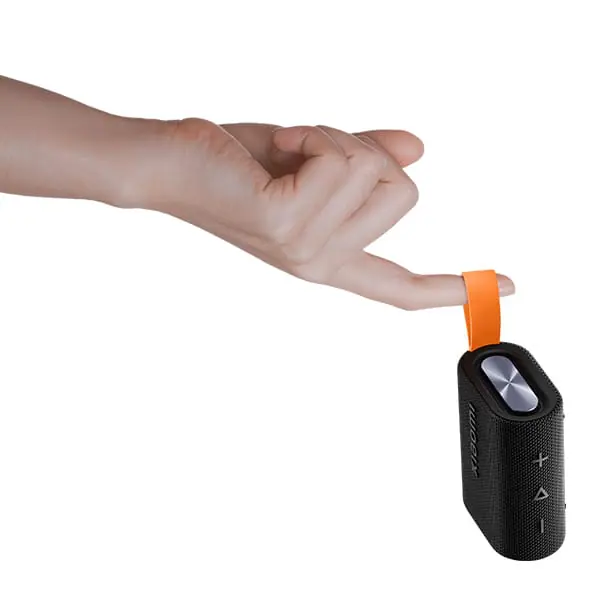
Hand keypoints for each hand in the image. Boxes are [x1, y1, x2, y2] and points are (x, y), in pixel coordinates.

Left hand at [118, 119, 513, 309]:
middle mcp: (321, 261)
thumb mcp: (311, 162)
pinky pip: (343, 158)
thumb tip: (416, 150)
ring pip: (378, 171)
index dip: (452, 288)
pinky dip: (314, 131)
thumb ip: (364, 158)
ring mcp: (306, 249)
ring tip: (290, 146)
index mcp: (329, 254)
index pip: (399, 285)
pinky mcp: (288, 224)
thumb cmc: (233, 164)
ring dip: (336, 138)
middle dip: (366, 151)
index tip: (502, 288)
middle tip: (312, 148)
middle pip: (406, 194)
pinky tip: (277, 145)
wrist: (168, 164)